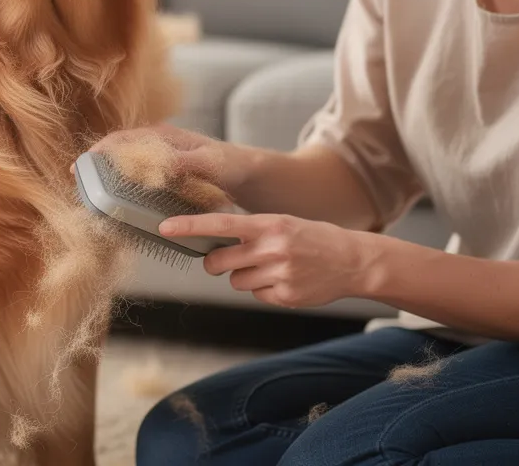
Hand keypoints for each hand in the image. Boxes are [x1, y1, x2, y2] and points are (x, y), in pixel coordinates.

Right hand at [85, 123, 251, 201]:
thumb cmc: (228, 164)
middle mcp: (156, 145)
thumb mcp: (207, 163)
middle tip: (77, 182)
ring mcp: (158, 160)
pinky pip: (136, 178)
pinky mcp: (163, 175)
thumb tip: (153, 169)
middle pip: (116, 151)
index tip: (81, 166)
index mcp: (162, 136)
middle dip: (96, 165)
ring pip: (124, 165)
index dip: (98, 151)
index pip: (121, 139)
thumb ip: (181, 163)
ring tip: (89, 193)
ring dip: (107, 176)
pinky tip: (116, 201)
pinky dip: (122, 186)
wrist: (247, 173)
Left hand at [159, 213, 377, 308]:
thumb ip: (251, 231)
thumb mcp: (283, 223)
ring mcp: (279, 274)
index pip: (220, 224)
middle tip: (226, 259)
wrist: (354, 261)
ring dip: (245, 277)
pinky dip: (264, 290)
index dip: (189, 227)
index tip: (165, 227)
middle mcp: (271, 248)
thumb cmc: (313, 238)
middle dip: (215, 263)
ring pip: (236, 281)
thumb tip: (214, 242)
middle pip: (218, 261)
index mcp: (269, 224)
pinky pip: (256, 295)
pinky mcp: (285, 296)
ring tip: (272, 267)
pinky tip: (285, 280)